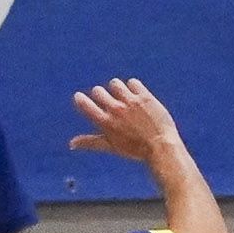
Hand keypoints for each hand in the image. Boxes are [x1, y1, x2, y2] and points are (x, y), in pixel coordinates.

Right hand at [67, 79, 183, 164]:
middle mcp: (116, 110)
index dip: (81, 99)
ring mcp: (130, 102)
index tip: (82, 99)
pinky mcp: (144, 96)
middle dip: (102, 96)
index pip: (84, 103)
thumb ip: (90, 142)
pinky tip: (138, 98)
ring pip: (115, 83)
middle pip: (98, 91)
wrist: (161, 146)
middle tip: (112, 105)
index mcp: (105, 123)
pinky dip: (133, 88)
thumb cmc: (136, 150)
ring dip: (118, 89)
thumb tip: (71, 144)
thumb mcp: (111, 147)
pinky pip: (132, 82)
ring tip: (126, 100)